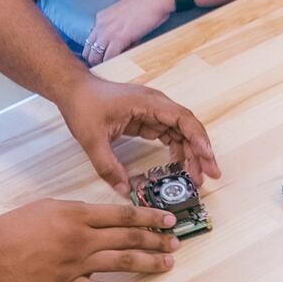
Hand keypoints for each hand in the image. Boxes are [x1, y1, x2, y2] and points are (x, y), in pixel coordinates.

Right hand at [0, 198, 179, 281]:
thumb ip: (77, 212)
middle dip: (155, 241)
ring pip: (120, 263)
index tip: (168, 220)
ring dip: (147, 264)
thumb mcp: (48, 207)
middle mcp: (81, 238)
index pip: (123, 215)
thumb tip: (102, 217)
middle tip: (175, 243)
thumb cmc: (13, 228)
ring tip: (166, 264)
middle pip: (128, 239)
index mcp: (77, 215)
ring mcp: (74, 265)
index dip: (149, 217)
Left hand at [59, 75, 220, 195]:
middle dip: (201, 151)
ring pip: (180, 132)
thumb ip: (108, 166)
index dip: (198, 139)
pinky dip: (176, 150)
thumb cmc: (83, 105)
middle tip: (209, 175)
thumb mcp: (92, 139)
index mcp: (148, 103)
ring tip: (196, 177)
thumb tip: (124, 191)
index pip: (183, 119)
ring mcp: (152, 111)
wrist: (73, 90)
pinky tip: (178, 167)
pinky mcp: (146, 118)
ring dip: (190, 153)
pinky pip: (168, 134)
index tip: (207, 159)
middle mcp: (156, 105)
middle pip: (187, 127)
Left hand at [84, 0, 178, 66]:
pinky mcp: (119, 39)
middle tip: (106, 67)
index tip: (103, 58)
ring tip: (113, 69)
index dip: (96, 52)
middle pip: (88, 50)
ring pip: (95, 57)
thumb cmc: (145, 5)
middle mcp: (100, 25)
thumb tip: (120, 39)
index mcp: (101, 18)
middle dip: (95, 61)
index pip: (90, 40)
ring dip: (103, 65)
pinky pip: (109, 57)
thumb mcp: (123, 13)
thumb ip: (116, 24)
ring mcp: (108, 32)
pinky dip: (114, 64)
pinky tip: (123, 63)